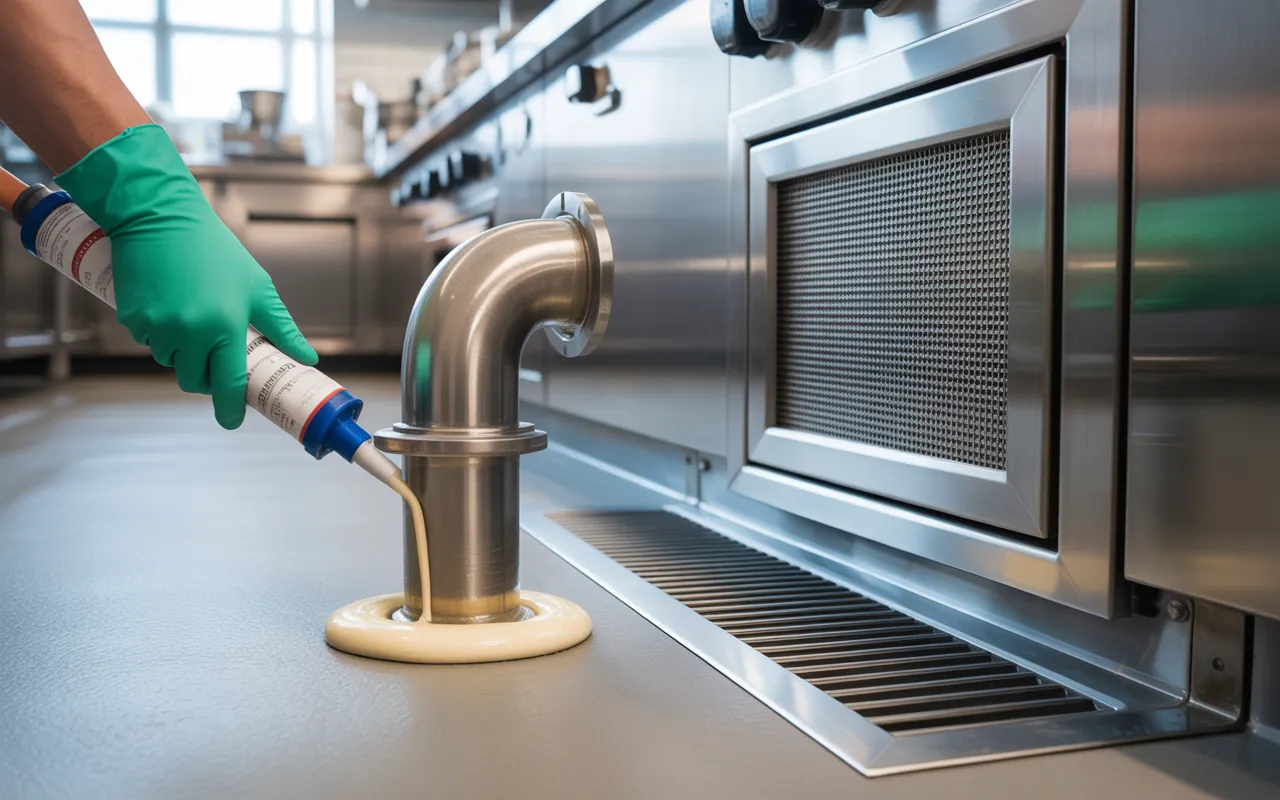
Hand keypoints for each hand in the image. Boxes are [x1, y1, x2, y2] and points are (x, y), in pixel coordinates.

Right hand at [57, 124, 317, 428]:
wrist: (160, 216)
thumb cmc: (215, 251)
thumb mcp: (257, 287)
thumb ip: (281, 328)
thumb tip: (307, 357)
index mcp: (225, 326)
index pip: (229, 383)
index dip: (231, 409)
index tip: (233, 421)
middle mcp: (190, 332)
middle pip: (194, 381)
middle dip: (205, 378)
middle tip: (215, 358)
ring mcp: (158, 326)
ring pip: (170, 361)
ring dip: (182, 353)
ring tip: (193, 318)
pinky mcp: (133, 317)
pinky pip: (149, 340)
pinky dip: (159, 333)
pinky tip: (169, 305)